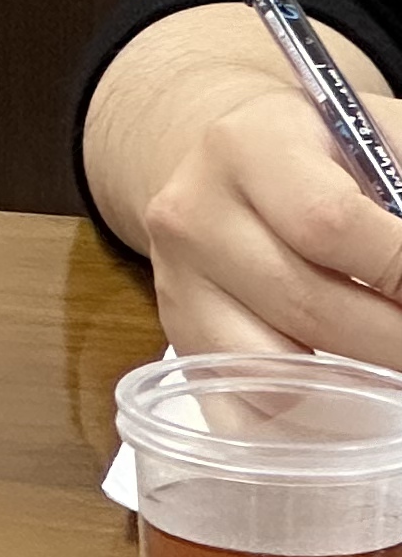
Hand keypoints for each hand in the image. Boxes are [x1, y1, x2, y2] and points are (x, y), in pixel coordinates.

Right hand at [88, 4, 401, 362]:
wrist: (231, 160)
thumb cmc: (324, 152)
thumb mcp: (373, 142)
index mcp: (249, 147)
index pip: (330, 224)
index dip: (399, 272)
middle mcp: (194, 211)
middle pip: (307, 304)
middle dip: (395, 343)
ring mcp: (176, 276)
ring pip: (273, 365)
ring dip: (357, 386)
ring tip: (393, 364)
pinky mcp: (177, 326)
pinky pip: (240, 397)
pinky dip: (301, 414)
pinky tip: (345, 394)